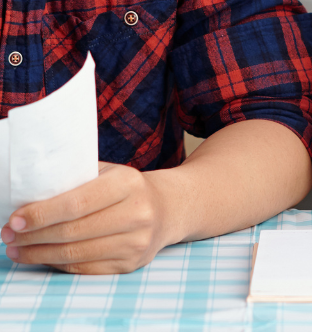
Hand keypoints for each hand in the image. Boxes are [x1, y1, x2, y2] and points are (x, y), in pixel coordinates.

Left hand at [0, 162, 170, 274]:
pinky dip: (57, 265)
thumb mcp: (108, 171)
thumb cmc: (127, 186)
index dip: (42, 214)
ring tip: (17, 249)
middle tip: (8, 236)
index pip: (77, 203)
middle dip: (34, 236)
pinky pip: (84, 269)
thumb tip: (30, 189)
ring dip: (39, 254)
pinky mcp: (130, 265)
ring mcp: (135, 243)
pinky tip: (41, 257)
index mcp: (128, 182)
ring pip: (75, 255)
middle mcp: (136, 214)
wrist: (167, 208)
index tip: (15, 219)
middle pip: (72, 232)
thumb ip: (77, 177)